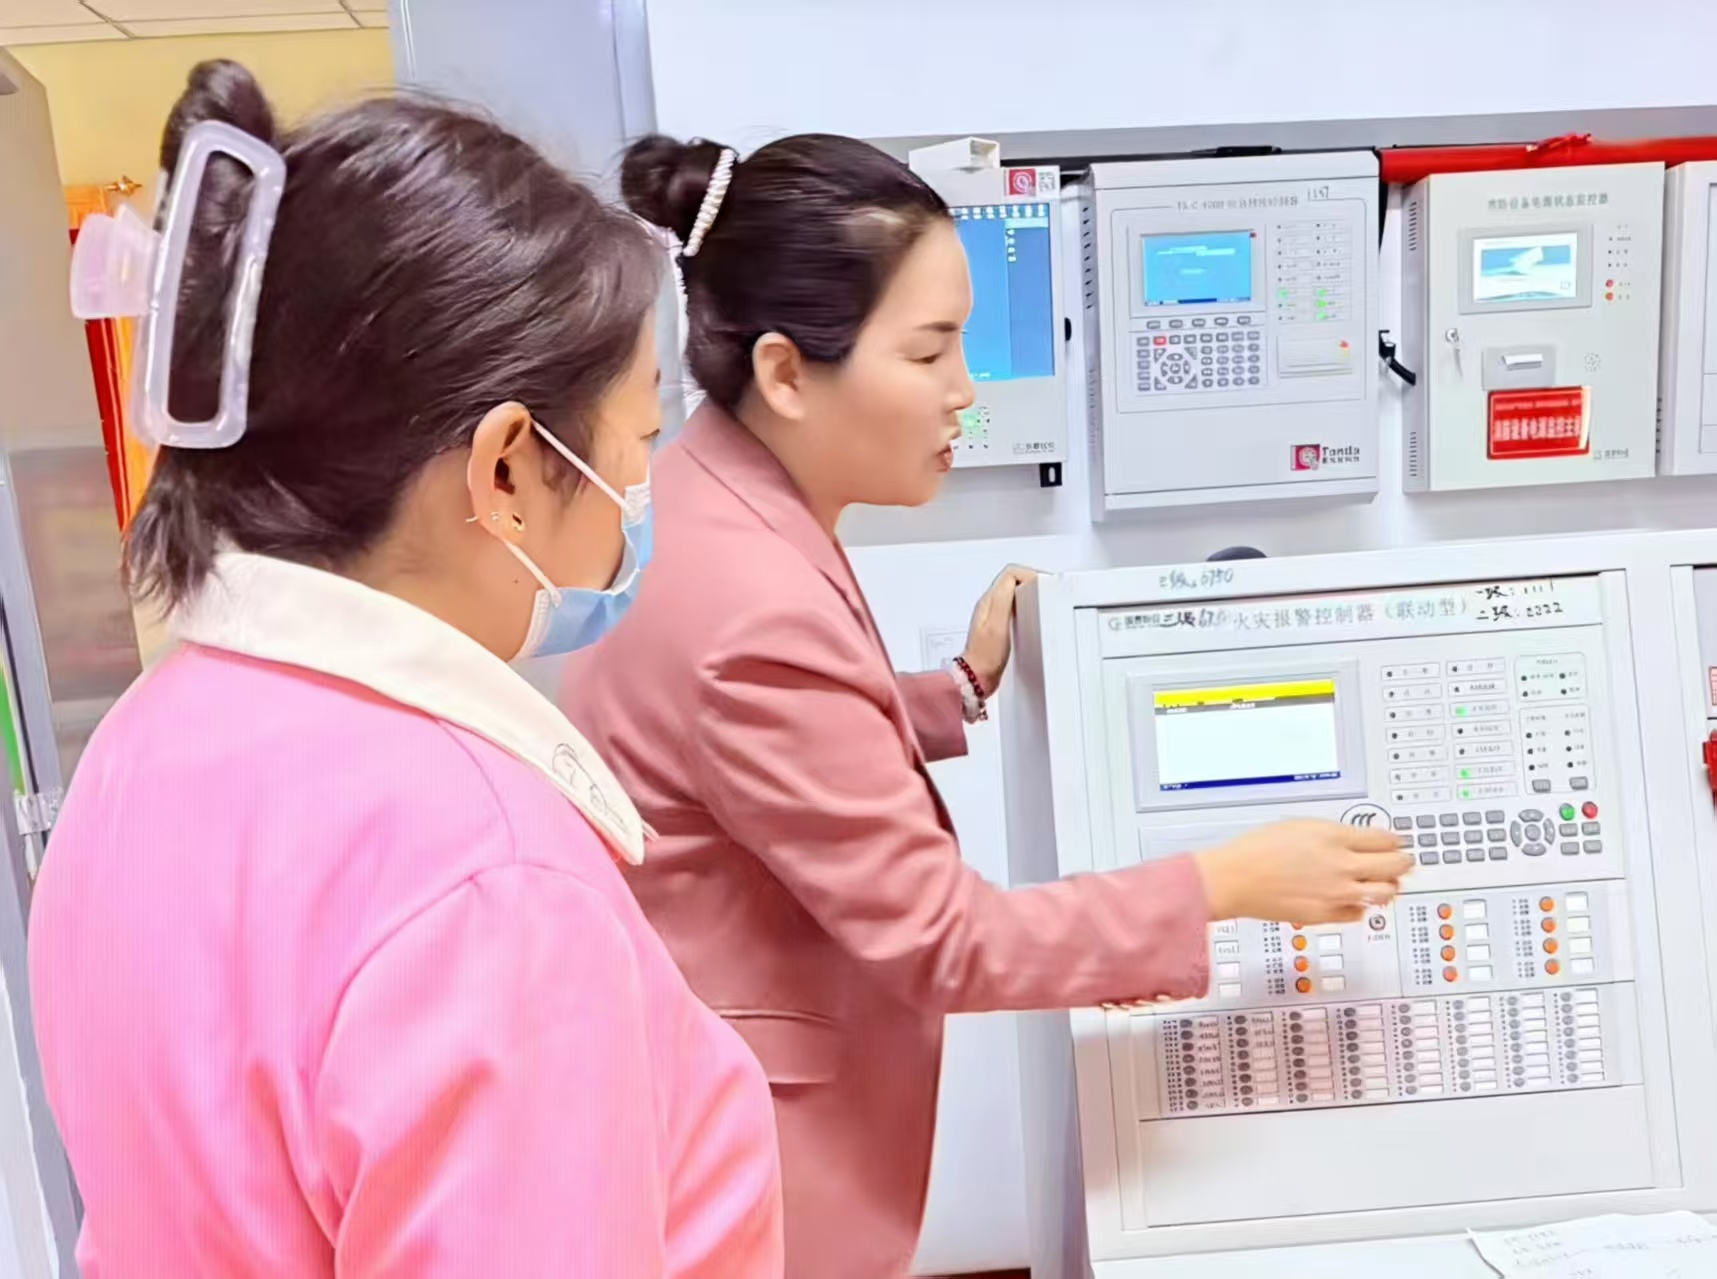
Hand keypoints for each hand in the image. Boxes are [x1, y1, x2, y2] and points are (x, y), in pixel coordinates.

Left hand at [961, 565, 1036, 693]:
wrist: (978, 678)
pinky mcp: (1000, 628)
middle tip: (1046, 591)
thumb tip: (1018, 579)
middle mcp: (990, 606)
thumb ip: (1006, 598)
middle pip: (1014, 582)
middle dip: (1032, 583)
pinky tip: (1033, 620)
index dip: (1029, 574)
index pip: (1010, 574)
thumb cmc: (986, 656)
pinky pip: (1015, 610)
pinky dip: (1027, 610)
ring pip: (1015, 595)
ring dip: (1030, 596)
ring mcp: (995, 617)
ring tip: (1042, 603)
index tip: (1043, 584)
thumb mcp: (998, 623)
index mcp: (989, 601)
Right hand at [1193, 820, 1413, 924]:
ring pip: (1385, 893)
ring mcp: (1337, 893)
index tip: (1398, 841)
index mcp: (1335, 838)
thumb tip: (1358, 840)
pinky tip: (1355, 899)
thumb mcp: (1300, 825)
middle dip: (1404, 861)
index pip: (1385, 839)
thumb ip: (1335, 833)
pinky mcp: (1326, 915)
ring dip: (1390, 886)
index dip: (1396, 839)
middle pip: (1394, 865)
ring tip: (1387, 882)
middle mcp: (1342, 866)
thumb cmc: (1258, 849)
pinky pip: (1359, 913)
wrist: (1235, 878)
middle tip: (1405, 860)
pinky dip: (1362, 906)